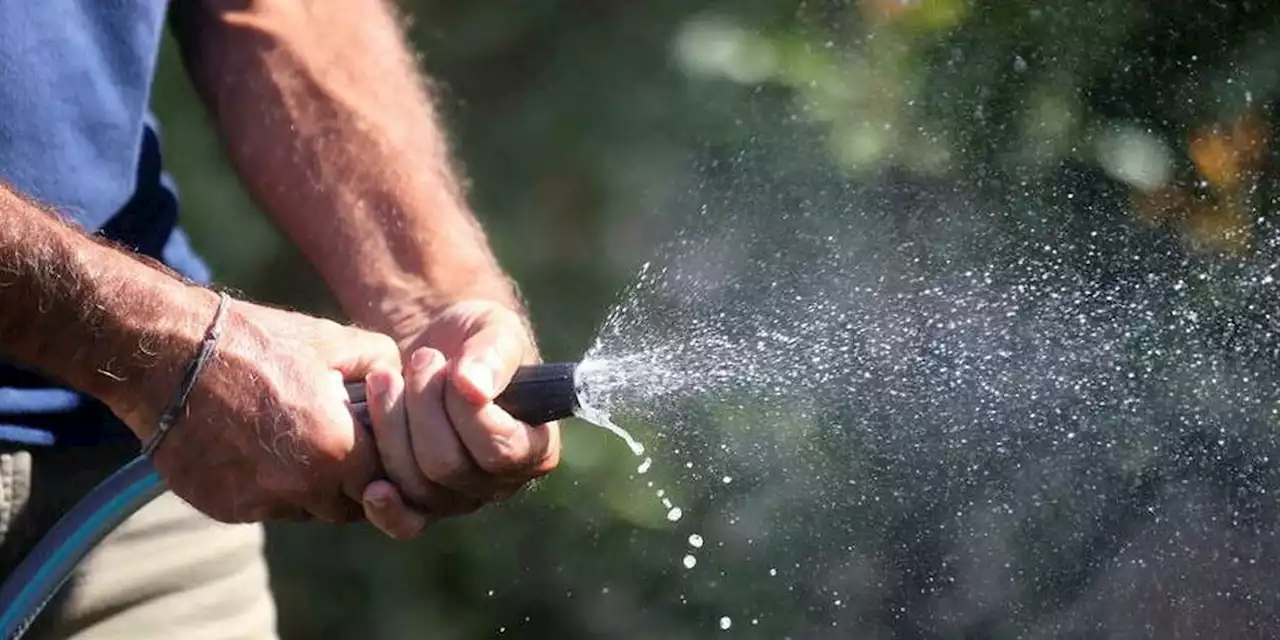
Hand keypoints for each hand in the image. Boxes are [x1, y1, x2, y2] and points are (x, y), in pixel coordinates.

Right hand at [115, 290, 418, 528]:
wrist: (169, 354)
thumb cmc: (257, 341)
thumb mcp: (332, 340)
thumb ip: (381, 362)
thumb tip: (400, 382)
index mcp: (337, 450)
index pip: (384, 482)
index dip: (381, 461)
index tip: (370, 440)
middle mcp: (301, 487)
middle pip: (347, 506)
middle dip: (350, 481)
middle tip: (337, 443)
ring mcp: (259, 502)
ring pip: (304, 510)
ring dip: (309, 487)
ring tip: (294, 439)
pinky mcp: (223, 508)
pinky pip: (263, 508)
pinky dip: (268, 487)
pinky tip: (255, 446)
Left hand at [359, 300, 561, 536]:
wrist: (437, 347)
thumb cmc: (476, 339)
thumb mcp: (496, 331)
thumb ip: (494, 355)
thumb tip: (474, 387)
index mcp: (535, 449)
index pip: (501, 450)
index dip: (468, 412)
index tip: (452, 368)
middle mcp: (500, 484)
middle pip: (449, 468)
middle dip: (424, 408)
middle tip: (420, 359)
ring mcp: (458, 499)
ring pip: (418, 483)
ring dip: (393, 427)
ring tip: (386, 378)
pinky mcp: (419, 504)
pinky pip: (405, 523)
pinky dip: (386, 507)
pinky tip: (372, 485)